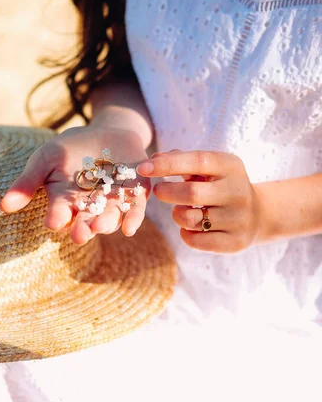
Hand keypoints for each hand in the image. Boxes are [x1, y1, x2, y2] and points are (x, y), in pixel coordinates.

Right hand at [0, 126, 149, 244]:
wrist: (106, 133)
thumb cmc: (69, 149)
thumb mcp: (46, 158)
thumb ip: (29, 182)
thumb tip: (3, 206)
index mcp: (65, 202)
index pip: (59, 214)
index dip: (57, 218)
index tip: (54, 221)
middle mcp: (89, 209)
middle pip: (85, 223)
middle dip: (82, 229)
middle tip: (79, 235)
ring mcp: (113, 203)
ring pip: (109, 218)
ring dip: (106, 224)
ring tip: (101, 226)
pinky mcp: (135, 196)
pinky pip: (134, 210)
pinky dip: (133, 219)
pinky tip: (130, 228)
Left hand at [137, 150, 262, 252]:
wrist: (259, 214)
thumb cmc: (221, 185)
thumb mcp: (210, 168)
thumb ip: (182, 161)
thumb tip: (154, 159)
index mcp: (231, 167)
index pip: (197, 161)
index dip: (168, 164)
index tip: (143, 168)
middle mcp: (238, 192)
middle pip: (191, 193)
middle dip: (167, 192)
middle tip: (158, 191)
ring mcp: (238, 219)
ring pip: (191, 219)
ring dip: (177, 214)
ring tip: (181, 209)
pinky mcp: (235, 242)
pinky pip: (196, 241)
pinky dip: (185, 233)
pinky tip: (190, 227)